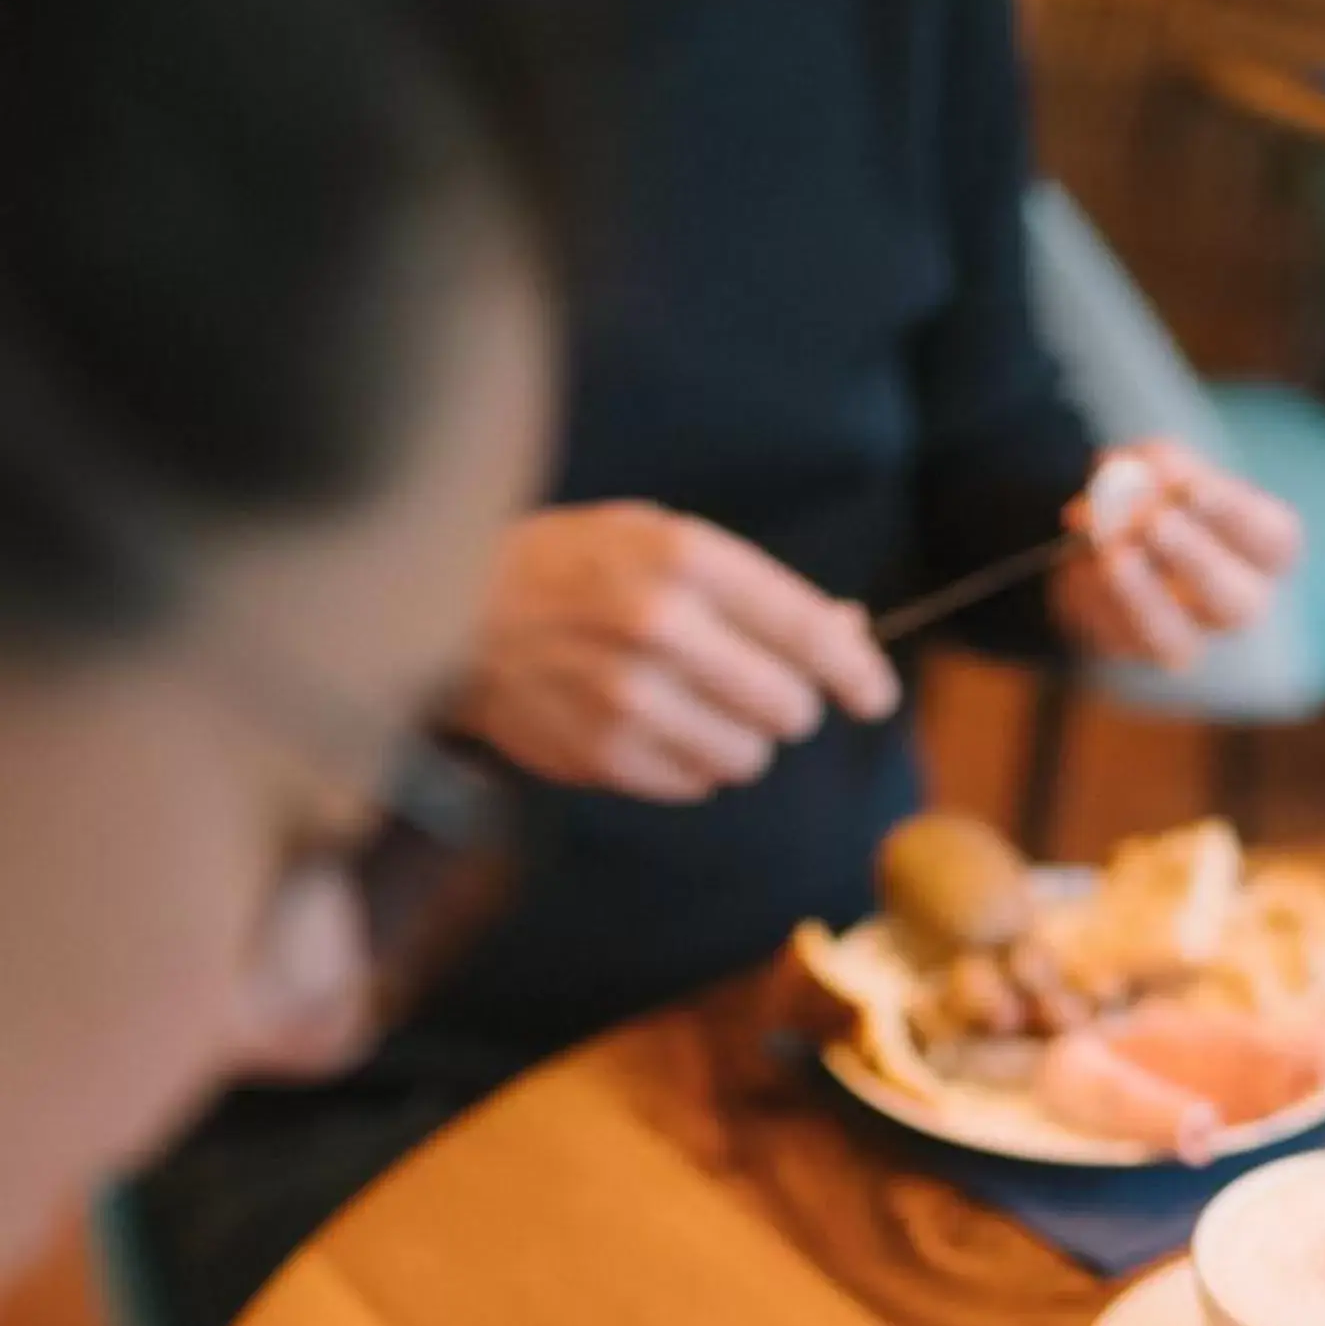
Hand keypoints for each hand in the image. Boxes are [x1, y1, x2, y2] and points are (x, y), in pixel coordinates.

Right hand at [458, 503, 900, 800]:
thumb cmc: (570, 567)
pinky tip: (649, 726)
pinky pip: (696, 785)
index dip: (857, 673)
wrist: (449, 609)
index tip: (874, 694)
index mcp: (684, 558)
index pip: (807, 633)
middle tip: (751, 688)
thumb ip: (753, 589)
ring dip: (736, 739)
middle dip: (784, 705)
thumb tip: (848, 635)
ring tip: (688, 703)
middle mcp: (660, 627)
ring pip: (748, 757)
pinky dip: (688, 764)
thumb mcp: (658, 540)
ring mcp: (630, 699)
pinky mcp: (605, 756)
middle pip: (789, 709)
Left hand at [1050, 440, 1301, 673]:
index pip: (1273, 542)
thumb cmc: (1152, 495)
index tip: (1191, 487)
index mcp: (1264, 552)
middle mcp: (1237, 603)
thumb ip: (1149, 463)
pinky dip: (1096, 596)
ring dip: (1143, 595)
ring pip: (1175, 640)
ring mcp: (1188, 637)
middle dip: (1196, 562)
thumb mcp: (1154, 466)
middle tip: (1154, 523)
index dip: (1234, 516)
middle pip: (1237, 605)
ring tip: (1113, 551)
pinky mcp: (1134, 651)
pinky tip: (1085, 563)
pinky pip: (1119, 636)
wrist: (1102, 546)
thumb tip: (1131, 473)